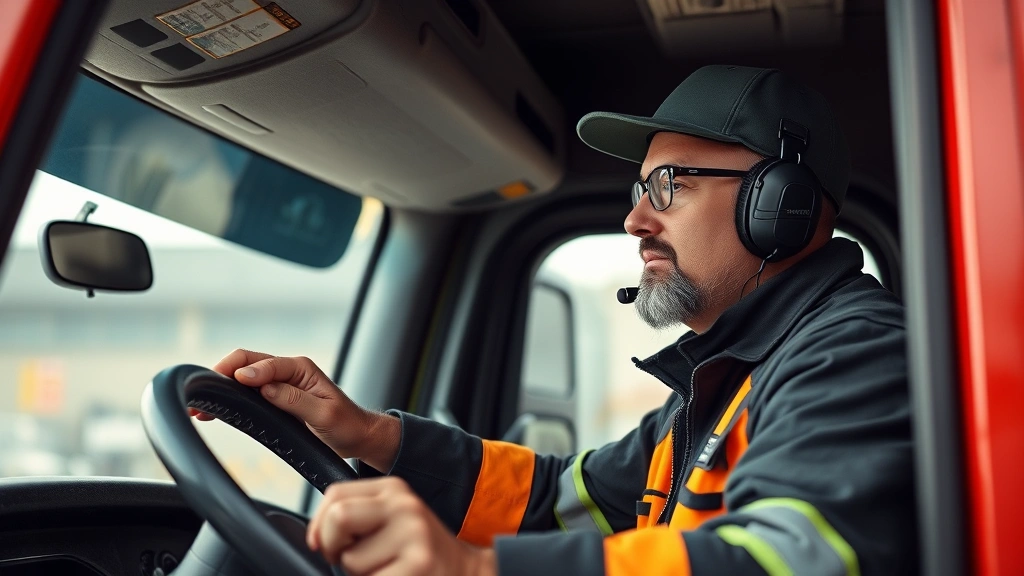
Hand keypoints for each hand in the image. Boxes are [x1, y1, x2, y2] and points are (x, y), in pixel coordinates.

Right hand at [189, 349, 400, 470]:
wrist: (356, 435)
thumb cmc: (346, 424)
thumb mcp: (324, 414)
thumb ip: (295, 400)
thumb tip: (264, 387)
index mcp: (301, 368)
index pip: (265, 362)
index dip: (245, 372)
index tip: (232, 383)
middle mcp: (289, 371)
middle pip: (247, 362)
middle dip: (222, 373)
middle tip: (203, 392)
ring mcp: (280, 382)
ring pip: (243, 375)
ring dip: (221, 385)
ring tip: (201, 404)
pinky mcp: (275, 396)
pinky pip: (248, 391)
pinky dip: (230, 397)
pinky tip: (214, 410)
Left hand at [307, 477, 496, 575]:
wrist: (466, 572)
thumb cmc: (418, 552)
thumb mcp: (391, 520)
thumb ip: (357, 517)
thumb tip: (314, 538)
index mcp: (394, 489)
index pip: (335, 495)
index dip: (320, 526)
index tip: (328, 544)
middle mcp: (405, 505)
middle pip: (338, 519)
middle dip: (333, 548)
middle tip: (351, 560)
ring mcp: (413, 534)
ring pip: (351, 560)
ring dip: (360, 574)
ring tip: (387, 569)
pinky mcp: (418, 564)